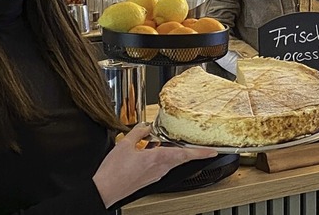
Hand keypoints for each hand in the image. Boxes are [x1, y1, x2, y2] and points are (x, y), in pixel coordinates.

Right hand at [92, 123, 217, 207]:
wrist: (105, 190)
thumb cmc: (114, 172)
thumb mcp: (125, 144)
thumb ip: (138, 132)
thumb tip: (145, 127)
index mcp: (158, 159)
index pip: (185, 154)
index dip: (201, 152)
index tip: (213, 151)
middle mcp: (160, 169)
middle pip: (181, 157)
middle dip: (190, 150)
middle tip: (200, 144)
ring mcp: (156, 175)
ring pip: (171, 160)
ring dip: (173, 151)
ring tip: (166, 140)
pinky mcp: (150, 178)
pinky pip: (161, 165)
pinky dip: (161, 155)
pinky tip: (152, 149)